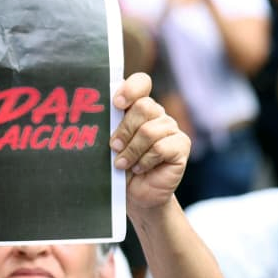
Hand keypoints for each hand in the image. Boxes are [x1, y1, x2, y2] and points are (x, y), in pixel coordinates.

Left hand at [109, 72, 189, 210]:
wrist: (135, 195)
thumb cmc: (118, 167)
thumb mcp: (109, 144)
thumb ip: (109, 125)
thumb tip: (96, 114)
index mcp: (138, 107)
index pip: (141, 83)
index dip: (131, 89)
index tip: (117, 104)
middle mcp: (156, 114)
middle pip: (143, 107)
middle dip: (124, 130)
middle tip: (113, 147)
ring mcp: (171, 128)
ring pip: (149, 130)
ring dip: (131, 150)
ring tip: (122, 164)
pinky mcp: (181, 145)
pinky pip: (161, 148)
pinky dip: (144, 161)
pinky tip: (139, 169)